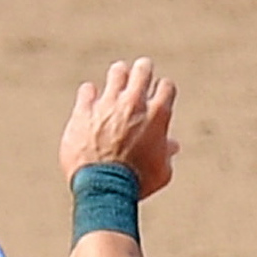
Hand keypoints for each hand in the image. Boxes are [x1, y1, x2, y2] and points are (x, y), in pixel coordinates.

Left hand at [59, 57, 178, 195]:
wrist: (104, 187)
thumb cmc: (137, 183)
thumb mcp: (161, 172)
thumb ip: (167, 153)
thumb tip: (172, 146)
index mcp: (157, 115)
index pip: (166, 86)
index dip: (162, 90)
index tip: (157, 96)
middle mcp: (134, 104)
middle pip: (143, 70)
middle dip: (143, 70)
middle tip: (140, 74)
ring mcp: (108, 104)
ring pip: (116, 73)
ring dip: (118, 75)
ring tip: (117, 81)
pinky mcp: (84, 110)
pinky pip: (87, 90)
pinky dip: (89, 94)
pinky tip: (90, 101)